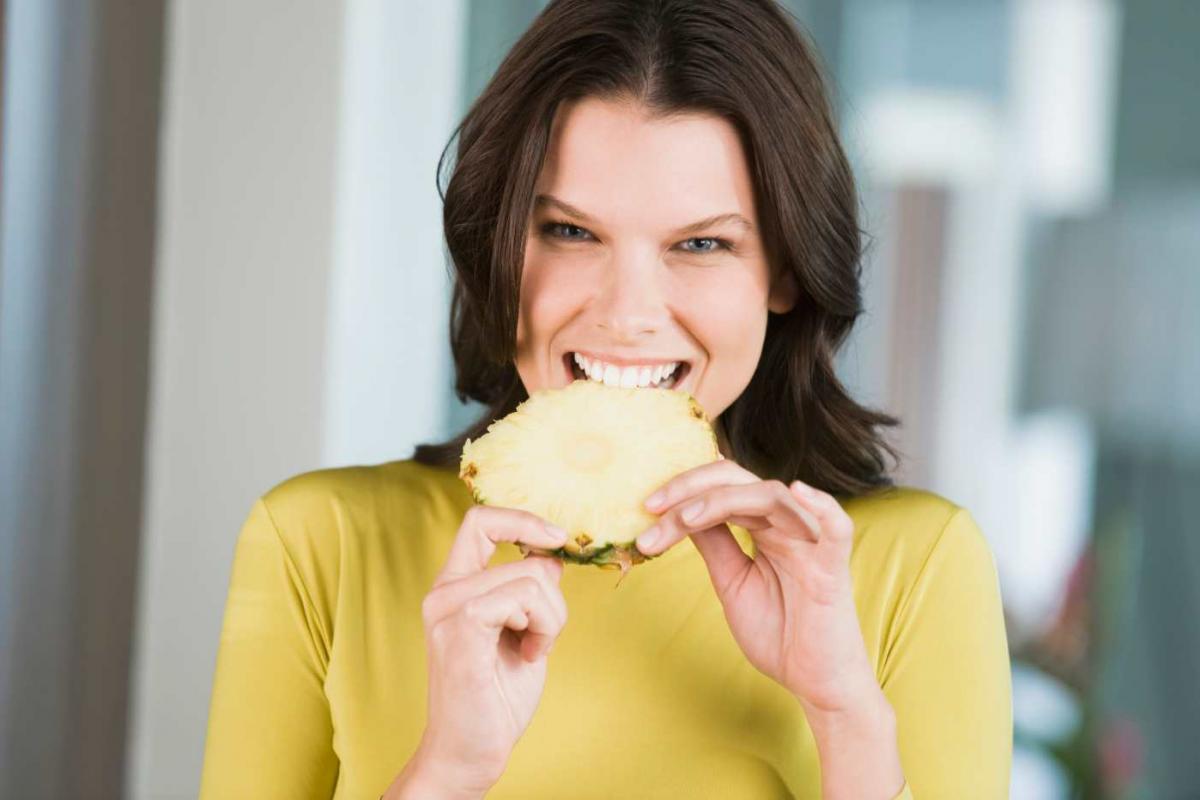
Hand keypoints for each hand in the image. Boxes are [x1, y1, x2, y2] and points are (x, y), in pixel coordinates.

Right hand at [406, 506, 569, 797]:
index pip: (481, 520)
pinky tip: (527, 656)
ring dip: (552, 619)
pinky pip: (523, 599)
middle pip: (526, 558)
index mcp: (455, 586)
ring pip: (532, 578)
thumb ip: (530, 591)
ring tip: (532, 650)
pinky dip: (542, 628)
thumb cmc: (495, 696)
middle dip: (556, 599)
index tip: (557, 539)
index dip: (524, 520)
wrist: (470, 752)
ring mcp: (448, 610)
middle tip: (542, 636)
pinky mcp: (461, 631)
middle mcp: (445, 592)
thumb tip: (552, 555)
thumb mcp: (522, 630)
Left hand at [635, 459, 878, 714]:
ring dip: (724, 500)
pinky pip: (837, 526)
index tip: (645, 508)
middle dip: (691, 487)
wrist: (813, 682)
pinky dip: (822, 504)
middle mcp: (785, 526)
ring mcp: (810, 543)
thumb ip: (714, 543)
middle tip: (652, 505)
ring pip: (772, 496)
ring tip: (685, 519)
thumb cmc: (777, 632)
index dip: (683, 491)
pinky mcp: (834, 567)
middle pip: (740, 481)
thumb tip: (679, 511)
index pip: (721, 489)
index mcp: (763, 528)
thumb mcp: (731, 581)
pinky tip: (798, 491)